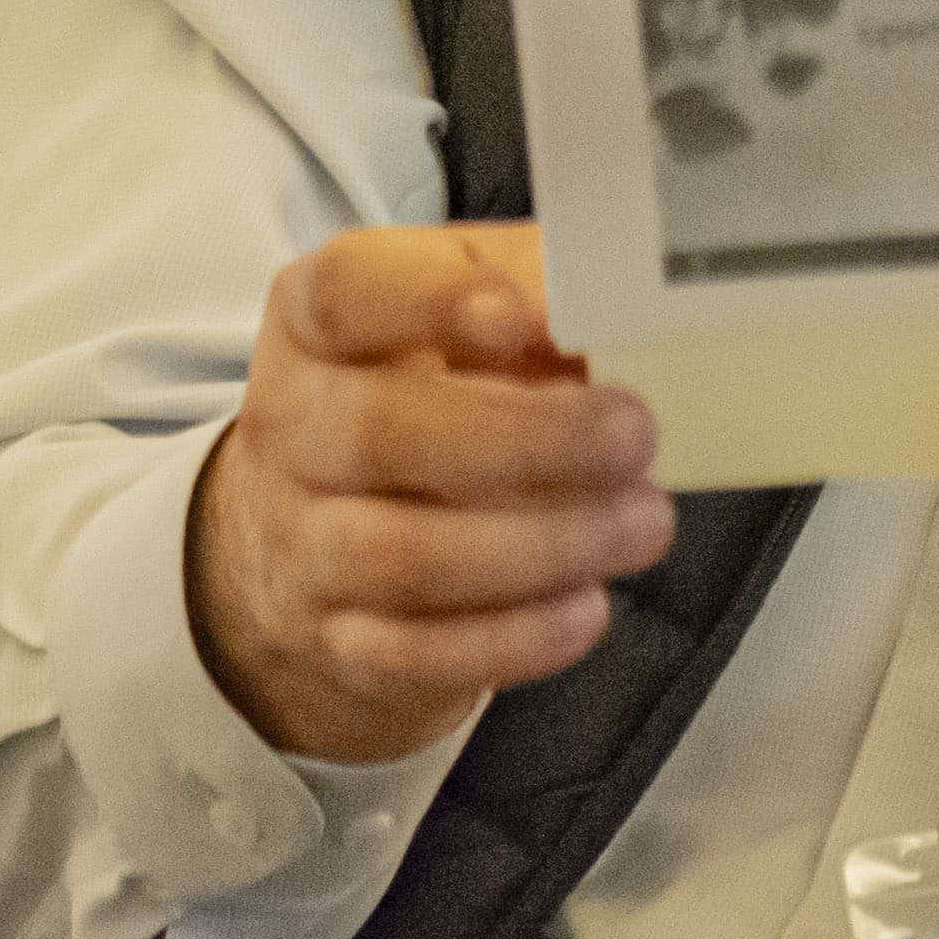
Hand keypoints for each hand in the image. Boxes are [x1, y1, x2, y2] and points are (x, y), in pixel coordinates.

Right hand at [189, 224, 672, 767]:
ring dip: (545, 545)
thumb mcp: (457, 312)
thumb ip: (531, 286)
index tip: (518, 317)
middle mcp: (293, 428)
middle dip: (528, 441)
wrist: (314, 532)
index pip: (345, 294)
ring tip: (644, 521)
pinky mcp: (338, 641)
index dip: (429, 302)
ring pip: (409, 557)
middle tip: (635, 435)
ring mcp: (305, 544)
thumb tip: (614, 303)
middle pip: (383, 435)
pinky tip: (588, 606)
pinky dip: (515, 636)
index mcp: (315, 322)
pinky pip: (420, 652)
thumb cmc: (417, 393)